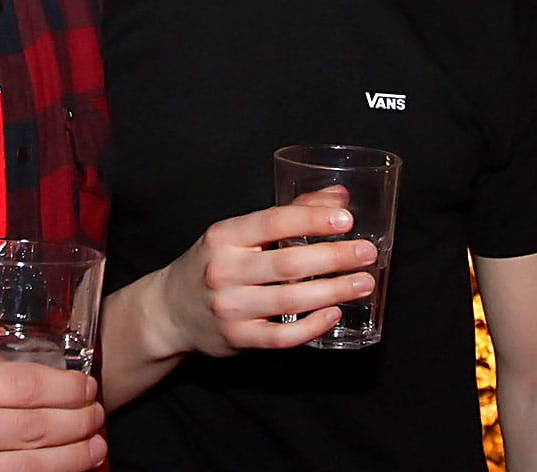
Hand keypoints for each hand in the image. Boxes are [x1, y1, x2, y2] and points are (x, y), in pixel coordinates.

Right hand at [148, 189, 377, 358]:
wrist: (170, 310)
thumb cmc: (213, 264)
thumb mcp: (237, 233)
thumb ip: (289, 214)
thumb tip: (339, 198)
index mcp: (223, 236)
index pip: (272, 222)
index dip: (311, 219)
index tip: (346, 220)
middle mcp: (223, 271)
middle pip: (287, 263)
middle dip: (333, 257)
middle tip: (367, 253)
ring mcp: (230, 308)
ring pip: (289, 299)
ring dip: (332, 290)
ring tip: (364, 283)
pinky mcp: (237, 338)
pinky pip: (281, 336)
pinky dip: (311, 326)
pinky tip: (334, 314)